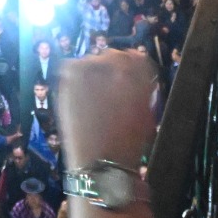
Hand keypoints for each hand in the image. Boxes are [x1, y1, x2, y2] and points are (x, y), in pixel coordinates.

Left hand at [55, 49, 158, 168]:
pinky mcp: (71, 77)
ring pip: (92, 60)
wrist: (102, 161)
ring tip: (91, 94)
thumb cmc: (128, 144)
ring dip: (93, 71)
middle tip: (107, 89)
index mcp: (140, 76)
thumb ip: (142, 88)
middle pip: (113, 55)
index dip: (131, 68)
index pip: (136, 57)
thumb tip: (134, 72)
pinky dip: (74, 75)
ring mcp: (92, 69)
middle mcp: (117, 66)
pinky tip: (78, 93)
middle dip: (111, 69)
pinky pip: (72, 66)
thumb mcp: (145, 113)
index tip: (126, 79)